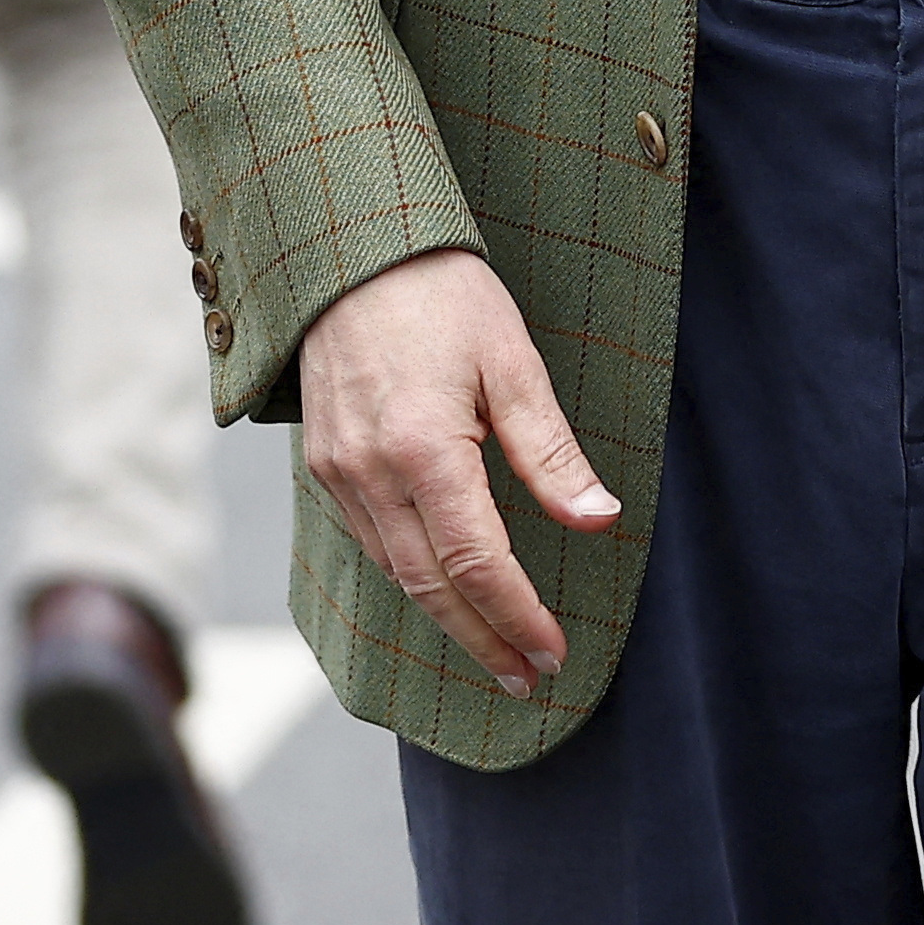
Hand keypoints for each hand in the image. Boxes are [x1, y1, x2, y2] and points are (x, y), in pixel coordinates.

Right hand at [294, 246, 618, 700]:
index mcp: (423, 447)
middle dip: (484, 640)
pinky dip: (413, 577)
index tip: (554, 653)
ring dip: (448, 618)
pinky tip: (446, 589)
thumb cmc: (441, 292)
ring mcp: (338, 472)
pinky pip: (372, 542)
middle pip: (431, 587)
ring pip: (396, 573)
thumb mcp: (512, 359)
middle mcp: (369, 472)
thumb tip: (598, 521)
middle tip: (530, 677)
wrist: (349, 247)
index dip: (517, 617)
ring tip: (498, 647)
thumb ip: (550, 450)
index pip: (476, 563)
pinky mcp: (324, 465)